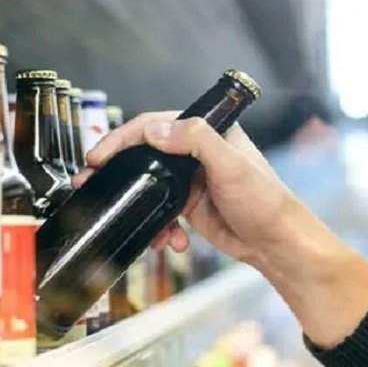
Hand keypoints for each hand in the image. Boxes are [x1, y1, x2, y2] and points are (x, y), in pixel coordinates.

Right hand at [74, 111, 304, 263]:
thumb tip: (154, 131)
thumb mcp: (231, 165)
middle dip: (118, 169)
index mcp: (208, 131)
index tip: (100, 154)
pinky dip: (158, 227)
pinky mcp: (187, 205)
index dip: (123, 137)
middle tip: (91, 181)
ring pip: (148, 185)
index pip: (156, 124)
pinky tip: (169, 240)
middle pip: (145, 153)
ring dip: (136, 203)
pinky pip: (159, 211)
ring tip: (126, 216)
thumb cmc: (264, 200)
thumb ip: (196, 140)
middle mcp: (196, 152)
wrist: (275, 243)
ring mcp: (189, 179)